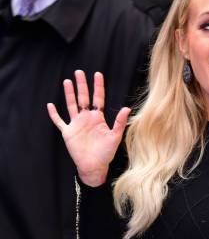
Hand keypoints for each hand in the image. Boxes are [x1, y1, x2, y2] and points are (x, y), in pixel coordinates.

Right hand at [47, 70, 130, 185]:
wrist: (94, 166)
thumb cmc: (106, 153)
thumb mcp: (115, 137)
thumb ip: (120, 123)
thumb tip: (127, 108)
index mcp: (98, 118)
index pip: (98, 98)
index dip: (98, 87)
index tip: (98, 74)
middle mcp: (86, 118)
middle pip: (83, 98)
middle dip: (82, 85)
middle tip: (79, 72)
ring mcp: (76, 124)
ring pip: (71, 105)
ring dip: (69, 94)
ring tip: (67, 81)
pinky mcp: (68, 132)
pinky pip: (59, 121)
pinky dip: (54, 114)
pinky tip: (50, 105)